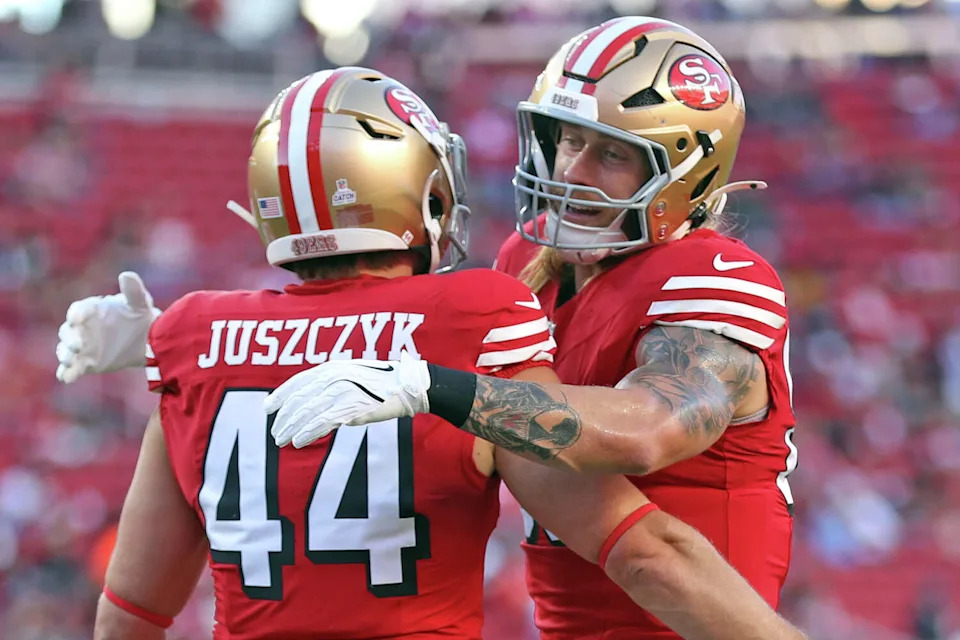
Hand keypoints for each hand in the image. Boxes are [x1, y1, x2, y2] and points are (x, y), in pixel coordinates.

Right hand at [55, 271, 162, 382]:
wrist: (147, 341)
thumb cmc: (140, 316)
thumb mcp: (139, 303)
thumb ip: (133, 291)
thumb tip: (127, 275)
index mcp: (92, 310)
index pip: (78, 309)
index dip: (77, 313)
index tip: (78, 318)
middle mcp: (82, 328)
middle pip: (66, 331)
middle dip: (69, 338)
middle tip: (79, 345)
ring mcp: (82, 346)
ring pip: (65, 350)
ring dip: (64, 355)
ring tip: (69, 361)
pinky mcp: (86, 363)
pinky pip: (72, 368)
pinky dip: (67, 373)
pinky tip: (66, 378)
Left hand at [266, 351, 430, 448]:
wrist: (408, 385)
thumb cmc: (381, 382)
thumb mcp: (352, 376)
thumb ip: (331, 385)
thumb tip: (314, 403)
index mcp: (331, 368)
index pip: (297, 382)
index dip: (279, 396)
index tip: (267, 408)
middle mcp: (332, 378)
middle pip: (298, 400)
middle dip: (283, 418)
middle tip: (275, 433)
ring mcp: (340, 393)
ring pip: (306, 414)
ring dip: (290, 429)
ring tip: (282, 441)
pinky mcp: (350, 408)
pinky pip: (322, 423)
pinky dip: (307, 433)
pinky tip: (299, 442)